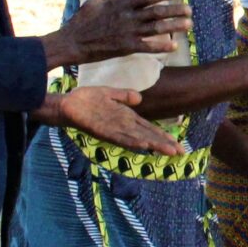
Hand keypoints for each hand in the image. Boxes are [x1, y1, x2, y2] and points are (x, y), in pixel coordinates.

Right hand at [52, 0, 191, 65]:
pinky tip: (174, 46)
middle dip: (175, 10)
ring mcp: (128, 32)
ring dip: (174, 26)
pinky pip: (148, 47)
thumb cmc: (81, 21)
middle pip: (156, 12)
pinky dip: (162, 46)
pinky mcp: (126, 47)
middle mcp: (127, 17)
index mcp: (120, 4)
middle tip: (189, 10)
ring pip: (156, 28)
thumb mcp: (94, 1)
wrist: (72, 43)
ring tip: (189, 24)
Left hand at [53, 86, 183, 154]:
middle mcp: (122, 126)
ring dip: (153, 144)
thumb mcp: (108, 94)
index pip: (148, 128)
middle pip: (147, 135)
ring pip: (137, 138)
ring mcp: (113, 129)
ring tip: (168, 150)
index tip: (178, 144)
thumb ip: (123, 96)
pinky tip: (143, 144)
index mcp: (125, 117)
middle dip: (164, 144)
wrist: (66, 105)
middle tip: (181, 152)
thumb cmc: (86, 101)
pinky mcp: (102, 130)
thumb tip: (139, 99)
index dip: (163, 136)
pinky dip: (131, 141)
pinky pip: (119, 136)